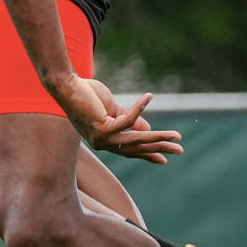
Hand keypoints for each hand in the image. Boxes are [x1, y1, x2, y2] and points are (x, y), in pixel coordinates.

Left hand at [59, 78, 181, 164]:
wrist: (66, 86)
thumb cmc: (87, 95)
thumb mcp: (112, 109)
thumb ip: (129, 119)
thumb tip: (148, 128)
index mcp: (104, 140)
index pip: (130, 150)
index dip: (147, 154)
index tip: (163, 160)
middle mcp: (103, 143)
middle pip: (136, 148)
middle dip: (158, 149)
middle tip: (179, 150)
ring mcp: (102, 138)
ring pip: (135, 140)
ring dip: (157, 137)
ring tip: (176, 135)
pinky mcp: (101, 127)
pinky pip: (128, 121)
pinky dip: (140, 109)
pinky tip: (149, 97)